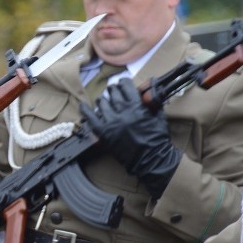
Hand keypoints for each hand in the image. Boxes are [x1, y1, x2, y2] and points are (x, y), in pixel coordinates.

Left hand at [80, 78, 180, 198]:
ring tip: (105, 102)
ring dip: (103, 101)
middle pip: (113, 93)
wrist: (151, 159)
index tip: (122, 83)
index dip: (123, 83)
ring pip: (102, 103)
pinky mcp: (104, 133)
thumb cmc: (157, 139)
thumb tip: (149, 94)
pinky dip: (85, 110)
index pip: (126, 86)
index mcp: (137, 106)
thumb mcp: (159, 117)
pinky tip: (83, 105)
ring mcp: (112, 122)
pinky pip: (90, 118)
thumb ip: (152, 105)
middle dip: (113, 90)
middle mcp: (123, 111)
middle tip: (113, 92)